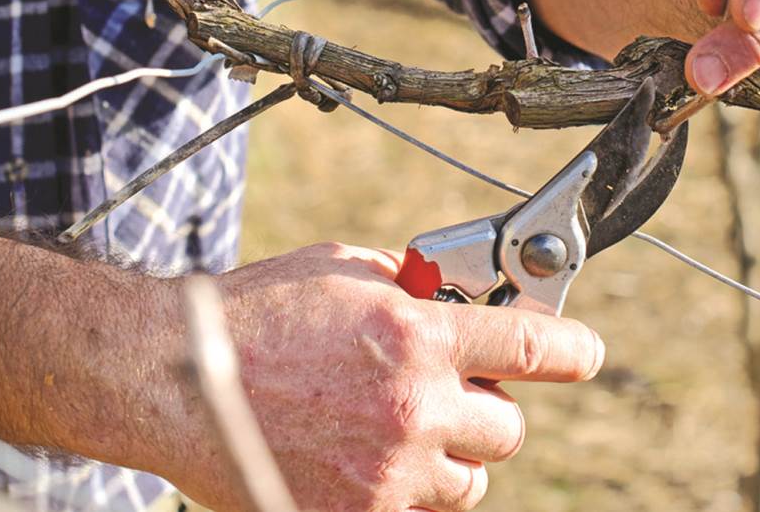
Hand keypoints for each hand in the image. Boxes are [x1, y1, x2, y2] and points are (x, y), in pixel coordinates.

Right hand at [157, 242, 604, 511]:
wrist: (175, 377)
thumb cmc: (256, 313)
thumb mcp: (343, 269)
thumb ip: (411, 285)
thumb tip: (456, 295)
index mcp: (417, 338)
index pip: (532, 348)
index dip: (571, 352)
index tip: (584, 355)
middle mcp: (414, 410)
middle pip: (507, 430)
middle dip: (486, 411)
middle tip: (447, 395)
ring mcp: (386, 474)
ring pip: (467, 484)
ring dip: (446, 460)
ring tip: (392, 433)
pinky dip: (398, 493)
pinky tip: (356, 461)